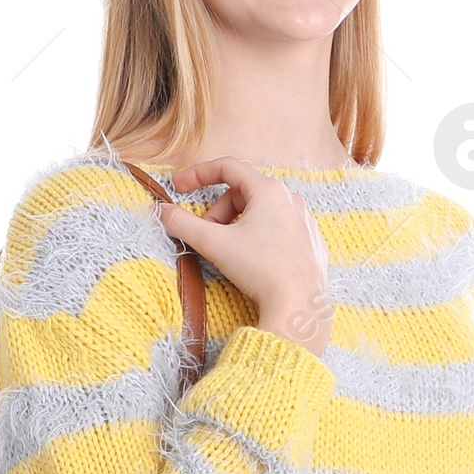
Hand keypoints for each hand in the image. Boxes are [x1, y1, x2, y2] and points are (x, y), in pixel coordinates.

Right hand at [153, 156, 332, 357]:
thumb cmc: (261, 270)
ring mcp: (304, 221)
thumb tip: (162, 211)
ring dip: (237, 224)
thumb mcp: (215, 244)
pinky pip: (279, 230)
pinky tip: (253, 260)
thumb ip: (183, 224)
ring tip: (229, 250)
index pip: (227, 167)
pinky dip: (259, 237)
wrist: (299, 306)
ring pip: (261, 211)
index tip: (178, 187)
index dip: (198, 174)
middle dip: (218, 211)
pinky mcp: (311, 243)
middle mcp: (291, 199)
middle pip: (243, 193)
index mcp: (269, 190)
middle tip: (206, 236)